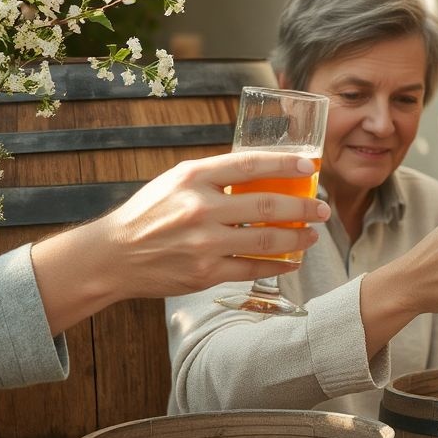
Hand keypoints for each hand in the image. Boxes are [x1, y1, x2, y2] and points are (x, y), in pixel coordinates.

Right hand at [34, 150, 329, 332]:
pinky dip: (278, 265)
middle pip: (268, 205)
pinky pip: (253, 268)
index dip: (285, 164)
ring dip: (297, 237)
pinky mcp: (206, 273)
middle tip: (323, 208)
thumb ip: (215, 176)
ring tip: (313, 233)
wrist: (114, 256)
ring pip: (266, 241)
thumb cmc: (148, 214)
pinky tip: (292, 260)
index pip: (250, 164)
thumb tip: (261, 171)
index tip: (310, 166)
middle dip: (304, 207)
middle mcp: (200, 209)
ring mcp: (204, 243)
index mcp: (193, 178)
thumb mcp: (176, 182)